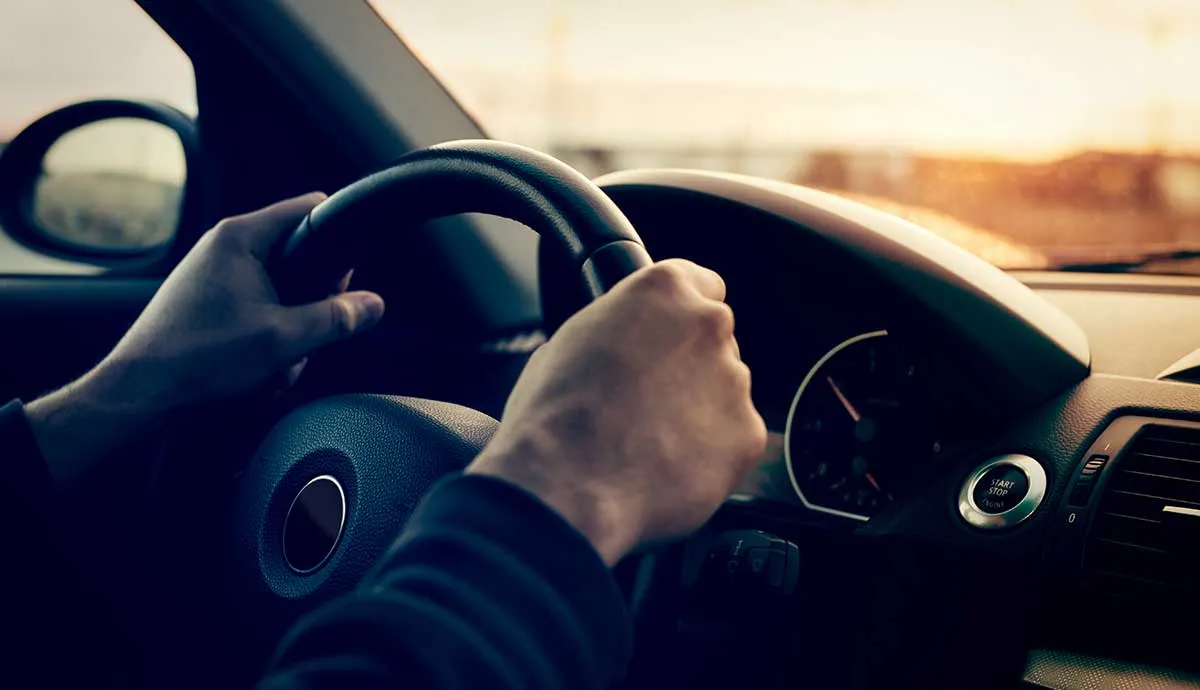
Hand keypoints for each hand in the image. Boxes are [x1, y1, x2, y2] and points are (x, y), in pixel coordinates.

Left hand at [26, 193, 384, 483]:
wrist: (140, 395)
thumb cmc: (199, 359)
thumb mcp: (283, 339)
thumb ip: (336, 318)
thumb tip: (374, 305)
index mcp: (241, 237)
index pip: (310, 209)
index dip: (339, 239)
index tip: (348, 278)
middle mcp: (225, 247)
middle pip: (301, 257)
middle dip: (313, 301)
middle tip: (307, 333)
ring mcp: (215, 276)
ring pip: (283, 293)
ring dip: (290, 331)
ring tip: (274, 362)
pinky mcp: (210, 305)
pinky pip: (260, 313)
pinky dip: (268, 341)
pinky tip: (258, 371)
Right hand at [468, 259, 766, 564]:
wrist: (565, 486)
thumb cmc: (554, 416)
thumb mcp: (571, 340)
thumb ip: (618, 328)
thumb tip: (624, 344)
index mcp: (663, 290)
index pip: (701, 285)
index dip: (680, 318)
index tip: (669, 339)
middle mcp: (708, 325)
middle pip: (715, 341)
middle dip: (690, 367)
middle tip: (649, 400)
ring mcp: (734, 380)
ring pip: (726, 392)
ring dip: (700, 411)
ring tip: (650, 440)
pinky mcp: (747, 434)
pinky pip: (734, 440)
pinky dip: (710, 454)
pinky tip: (667, 465)